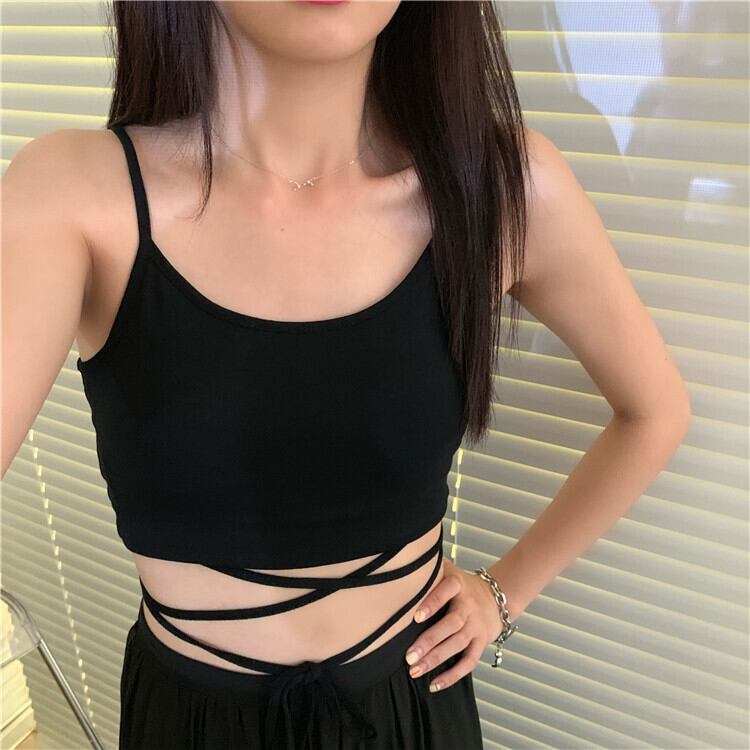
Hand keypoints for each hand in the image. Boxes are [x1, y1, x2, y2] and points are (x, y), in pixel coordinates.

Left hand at [404, 557, 502, 691]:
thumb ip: (428, 567)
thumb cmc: (460, 584)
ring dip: (437, 659)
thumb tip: (399, 557)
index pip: (446, 591)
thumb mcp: (447, 569)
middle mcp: (468, 606)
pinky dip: (453, 675)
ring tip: (415, 670)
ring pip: (458, 644)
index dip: (432, 602)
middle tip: (409, 656)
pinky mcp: (481, 642)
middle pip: (452, 623)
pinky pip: (469, 662)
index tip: (415, 616)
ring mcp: (476, 626)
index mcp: (458, 585)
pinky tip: (434, 684)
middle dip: (430, 640)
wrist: (496, 596)